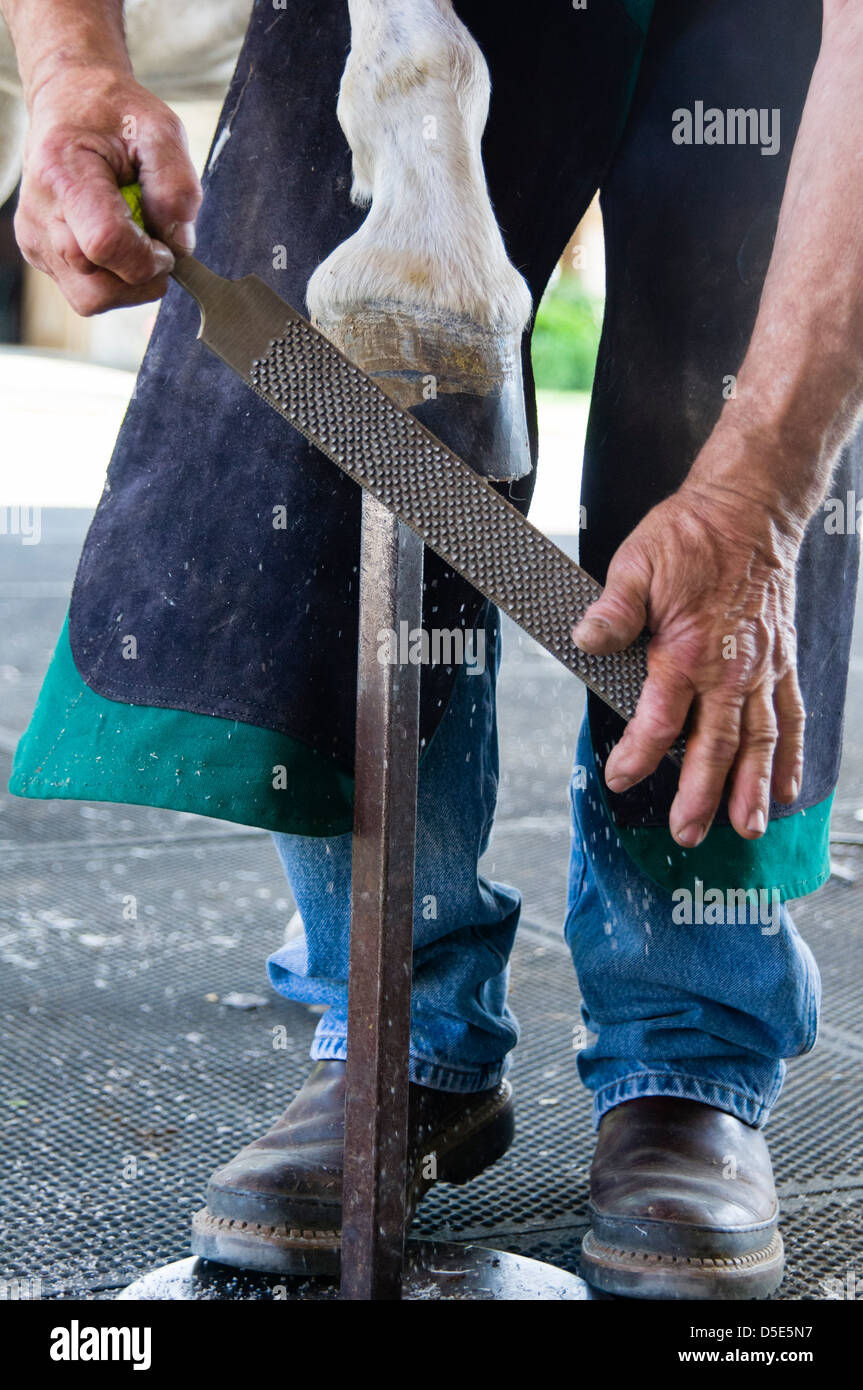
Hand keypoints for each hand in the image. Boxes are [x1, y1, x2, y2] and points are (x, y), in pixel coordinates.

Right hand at [14, 65, 200, 314]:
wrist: (69, 102)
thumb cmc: (116, 116)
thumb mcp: (162, 130)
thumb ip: (178, 186)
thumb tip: (178, 244)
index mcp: (63, 172)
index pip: (105, 244)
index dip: (148, 257)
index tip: (165, 242)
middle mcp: (39, 213)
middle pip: (98, 287)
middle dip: (141, 276)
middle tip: (153, 240)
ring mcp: (35, 240)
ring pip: (91, 299)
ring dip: (127, 283)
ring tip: (135, 240)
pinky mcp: (39, 255)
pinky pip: (85, 292)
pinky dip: (112, 278)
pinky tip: (117, 241)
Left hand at [572, 434, 805, 846]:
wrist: (751, 510)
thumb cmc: (689, 536)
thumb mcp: (636, 563)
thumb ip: (614, 609)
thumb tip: (586, 638)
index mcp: (687, 649)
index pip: (660, 717)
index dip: (640, 754)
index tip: (620, 778)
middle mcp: (729, 669)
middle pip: (716, 745)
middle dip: (701, 795)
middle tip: (687, 834)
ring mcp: (761, 670)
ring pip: (760, 741)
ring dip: (753, 789)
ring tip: (748, 830)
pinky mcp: (782, 663)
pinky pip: (791, 717)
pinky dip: (790, 755)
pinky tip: (788, 787)